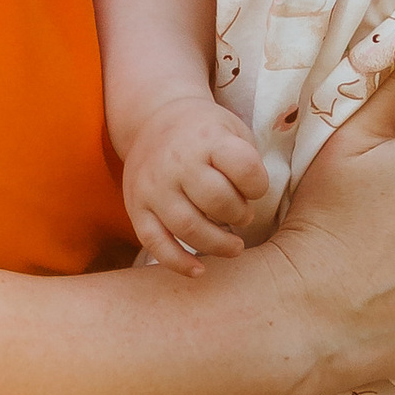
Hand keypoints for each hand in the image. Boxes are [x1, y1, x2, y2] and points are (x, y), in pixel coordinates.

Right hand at [120, 97, 270, 265]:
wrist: (152, 123)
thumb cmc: (204, 134)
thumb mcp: (233, 130)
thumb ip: (247, 162)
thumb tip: (254, 205)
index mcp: (207, 138)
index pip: (243, 167)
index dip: (258, 185)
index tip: (256, 189)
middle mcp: (176, 162)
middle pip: (216, 200)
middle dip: (239, 215)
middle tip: (244, 216)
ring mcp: (153, 187)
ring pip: (188, 227)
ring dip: (218, 244)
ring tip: (234, 246)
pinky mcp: (136, 208)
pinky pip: (155, 243)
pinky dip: (178, 262)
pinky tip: (199, 271)